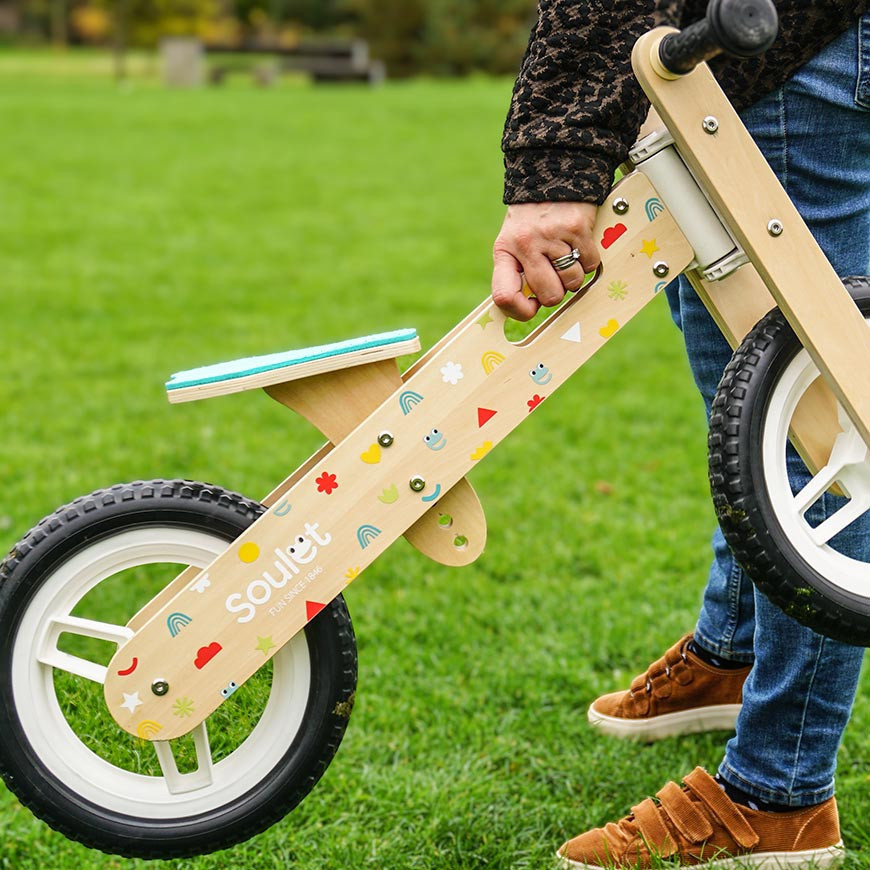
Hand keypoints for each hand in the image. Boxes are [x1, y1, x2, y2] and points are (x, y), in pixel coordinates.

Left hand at [491, 201, 600, 320]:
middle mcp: (525, 244)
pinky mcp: (577, 228)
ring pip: (572, 282)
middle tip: (555, 274)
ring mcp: (551, 236)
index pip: (503, 296)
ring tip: (566, 255)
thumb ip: (517, 272)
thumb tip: (531, 306)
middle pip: (549, 296)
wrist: (550, 176)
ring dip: (574, 275)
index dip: (520, 311)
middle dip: (557, 292)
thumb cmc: (531, 220)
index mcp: (504, 251)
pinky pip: (589, 264)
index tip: (532, 306)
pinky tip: (578, 244)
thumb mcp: (513, 243)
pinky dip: (588, 259)